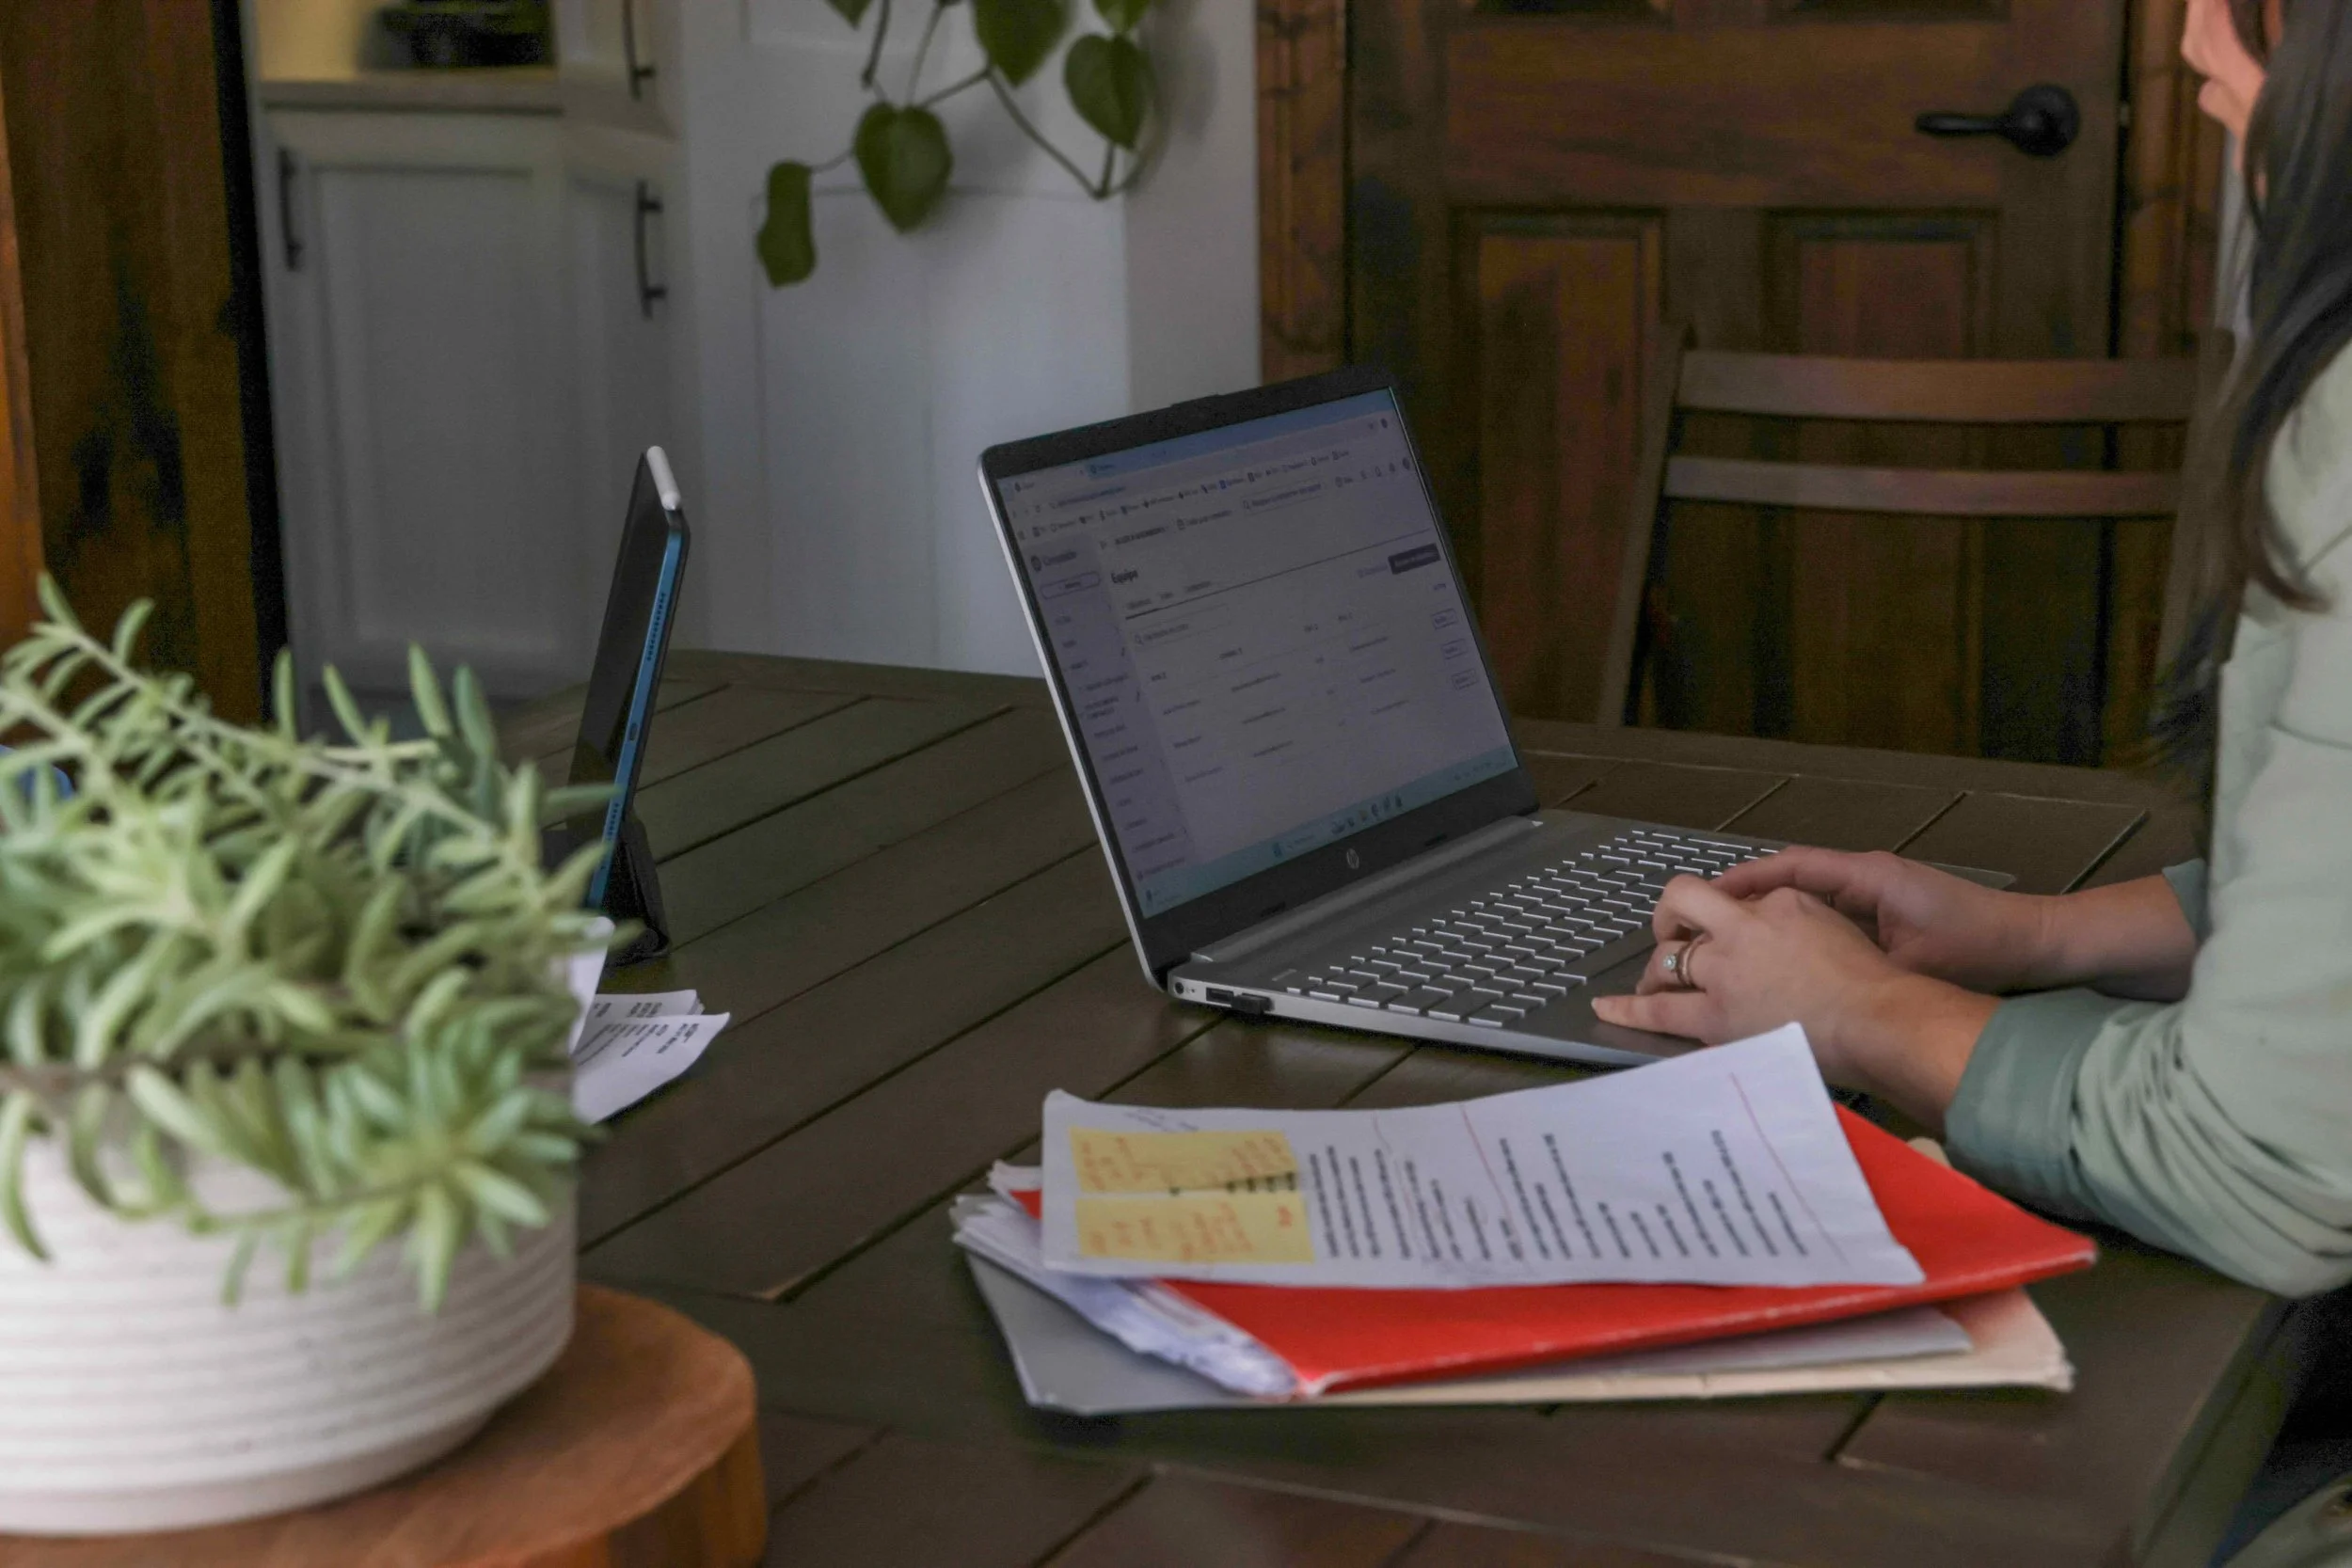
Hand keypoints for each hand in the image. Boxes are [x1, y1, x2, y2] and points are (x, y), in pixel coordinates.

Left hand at [1590, 876, 1996, 1126]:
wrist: (1879, 1019)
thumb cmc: (1876, 987)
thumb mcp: (1839, 929)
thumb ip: (1801, 922)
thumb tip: (1776, 932)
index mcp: (1780, 900)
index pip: (1736, 898)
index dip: (1730, 916)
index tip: (1730, 930)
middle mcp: (1744, 927)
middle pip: (1685, 902)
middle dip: (1672, 917)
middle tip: (1673, 934)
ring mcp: (1725, 969)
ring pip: (1667, 956)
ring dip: (1658, 967)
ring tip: (1654, 978)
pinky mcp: (1715, 1014)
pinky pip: (1658, 1010)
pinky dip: (1627, 1007)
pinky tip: (1606, 1006)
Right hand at [1708, 848, 2051, 993]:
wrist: (2033, 944)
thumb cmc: (1981, 949)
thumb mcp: (1913, 961)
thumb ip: (1858, 966)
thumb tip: (1804, 983)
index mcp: (1869, 876)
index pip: (1793, 866)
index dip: (1746, 879)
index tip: (1709, 893)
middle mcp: (1868, 876)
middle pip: (1792, 878)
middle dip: (1747, 896)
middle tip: (1705, 920)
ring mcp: (1877, 892)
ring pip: (1809, 897)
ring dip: (1772, 912)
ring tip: (1732, 939)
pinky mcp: (1887, 912)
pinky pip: (1831, 913)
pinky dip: (1801, 927)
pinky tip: (1783, 955)